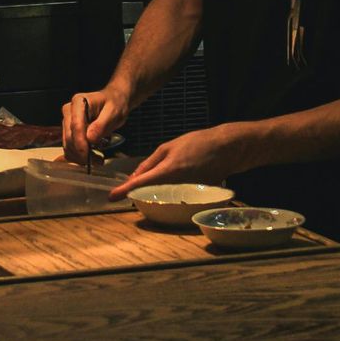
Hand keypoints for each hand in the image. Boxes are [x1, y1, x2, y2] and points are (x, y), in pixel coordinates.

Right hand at [61, 85, 128, 165]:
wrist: (114, 102)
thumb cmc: (114, 104)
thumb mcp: (113, 112)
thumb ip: (101, 125)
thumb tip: (90, 138)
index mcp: (78, 102)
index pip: (75, 125)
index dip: (80, 141)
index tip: (87, 153)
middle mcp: (69, 111)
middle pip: (69, 136)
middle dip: (81, 152)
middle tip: (97, 161)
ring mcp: (67, 122)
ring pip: (68, 145)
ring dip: (80, 157)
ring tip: (98, 160)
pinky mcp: (69, 132)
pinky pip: (70, 148)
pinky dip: (78, 156)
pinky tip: (91, 158)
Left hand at [113, 124, 243, 195]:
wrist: (228, 148)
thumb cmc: (198, 142)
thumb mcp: (170, 146)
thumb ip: (151, 162)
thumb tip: (134, 176)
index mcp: (168, 169)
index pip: (141, 182)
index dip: (125, 190)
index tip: (111, 197)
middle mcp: (176, 183)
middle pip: (151, 189)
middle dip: (142, 186)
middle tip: (141, 178)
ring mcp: (187, 191)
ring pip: (163, 191)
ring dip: (159, 184)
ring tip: (171, 170)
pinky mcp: (196, 194)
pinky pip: (177, 192)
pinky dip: (173, 185)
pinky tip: (183, 174)